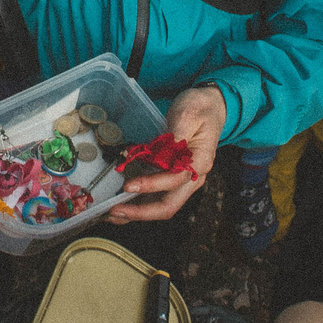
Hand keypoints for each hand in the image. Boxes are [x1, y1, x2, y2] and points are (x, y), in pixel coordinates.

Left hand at [107, 85, 224, 223]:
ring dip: (137, 212)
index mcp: (200, 162)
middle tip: (114, 211)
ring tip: (111, 213)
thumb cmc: (200, 109)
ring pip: (162, 206)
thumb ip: (175, 133)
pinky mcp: (174, 179)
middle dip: (140, 212)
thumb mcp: (189, 113)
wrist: (211, 109)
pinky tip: (121, 203)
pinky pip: (157, 197)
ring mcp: (184, 181)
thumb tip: (159, 154)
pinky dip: (139, 203)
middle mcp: (193, 177)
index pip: (175, 180)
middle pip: (168, 205)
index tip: (127, 185)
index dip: (151, 185)